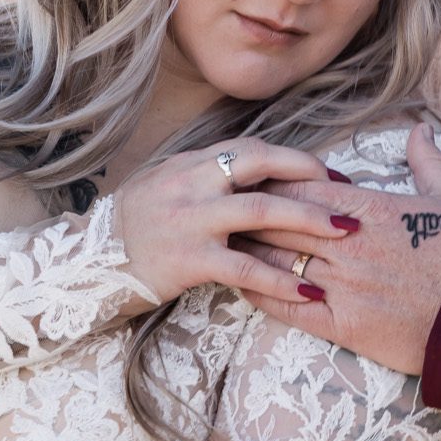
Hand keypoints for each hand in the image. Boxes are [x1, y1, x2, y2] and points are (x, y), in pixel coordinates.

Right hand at [113, 138, 356, 304]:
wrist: (89, 262)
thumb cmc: (135, 224)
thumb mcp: (168, 183)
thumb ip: (209, 174)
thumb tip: (258, 169)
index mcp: (194, 163)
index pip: (256, 149)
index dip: (299, 159)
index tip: (333, 175)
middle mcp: (194, 183)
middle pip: (264, 168)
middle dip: (314, 181)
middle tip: (351, 201)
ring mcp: (192, 220)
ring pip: (262, 212)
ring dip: (309, 222)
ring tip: (344, 236)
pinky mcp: (190, 260)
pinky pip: (245, 268)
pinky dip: (281, 279)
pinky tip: (307, 292)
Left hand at [231, 124, 440, 377]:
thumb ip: (427, 161)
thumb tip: (419, 129)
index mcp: (370, 210)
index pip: (302, 189)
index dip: (272, 185)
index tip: (252, 182)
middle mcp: (349, 245)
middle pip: (280, 223)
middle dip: (248, 214)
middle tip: (222, 208)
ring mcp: (343, 285)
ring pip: (277, 262)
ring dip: (246, 251)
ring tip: (221, 241)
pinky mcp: (343, 324)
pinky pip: (288, 307)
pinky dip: (260, 293)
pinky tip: (241, 283)